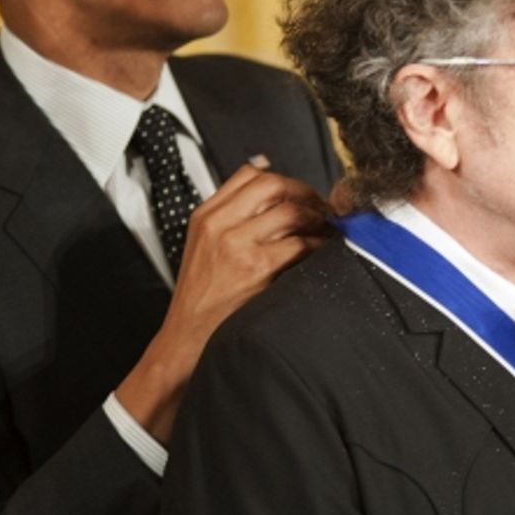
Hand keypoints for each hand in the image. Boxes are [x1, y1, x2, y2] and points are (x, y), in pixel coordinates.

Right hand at [117, 158, 331, 440]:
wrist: (187, 340)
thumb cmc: (202, 298)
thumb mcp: (205, 247)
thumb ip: (233, 219)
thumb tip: (272, 183)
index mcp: (206, 216)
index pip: (249, 174)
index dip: (284, 180)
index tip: (301, 196)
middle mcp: (218, 224)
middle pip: (274, 185)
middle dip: (306, 194)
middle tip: (322, 211)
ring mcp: (236, 245)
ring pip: (291, 211)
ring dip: (317, 219)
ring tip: (326, 232)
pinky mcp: (255, 268)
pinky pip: (300, 244)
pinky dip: (318, 245)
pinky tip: (322, 254)